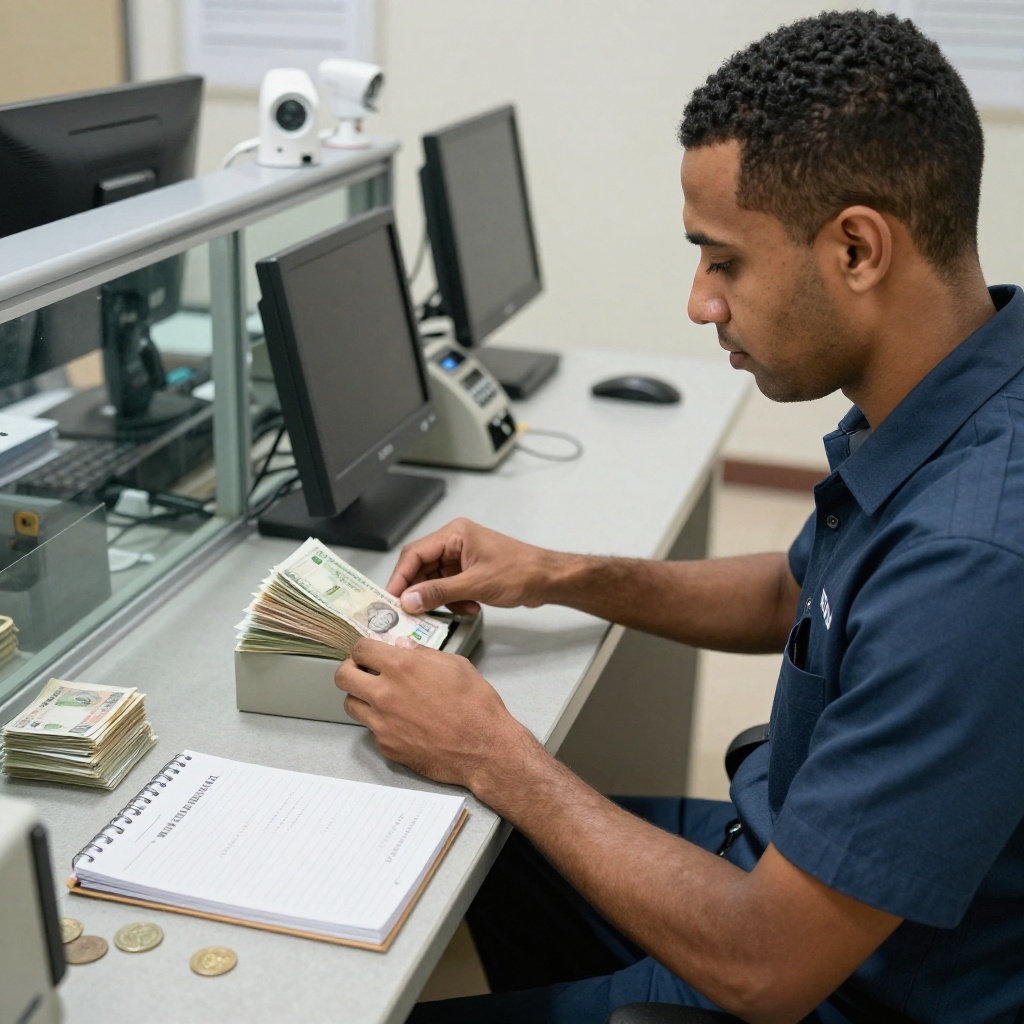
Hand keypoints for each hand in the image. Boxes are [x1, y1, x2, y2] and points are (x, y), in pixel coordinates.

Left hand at [336, 636, 533, 789]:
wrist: (485, 749)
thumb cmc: (476, 707)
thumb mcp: (456, 666)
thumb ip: (423, 654)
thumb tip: (403, 647)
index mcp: (402, 667)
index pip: (361, 649)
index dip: (363, 648)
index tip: (367, 652)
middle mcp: (385, 694)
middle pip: (343, 676)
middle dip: (350, 670)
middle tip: (362, 671)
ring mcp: (382, 723)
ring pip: (350, 704)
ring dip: (360, 697)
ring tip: (379, 697)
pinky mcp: (386, 746)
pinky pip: (370, 729)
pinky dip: (379, 723)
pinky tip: (398, 721)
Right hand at [386, 517, 552, 614]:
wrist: (547, 580)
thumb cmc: (521, 571)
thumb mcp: (476, 585)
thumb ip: (440, 592)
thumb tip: (410, 599)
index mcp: (455, 534)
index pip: (415, 553)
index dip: (400, 577)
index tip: (391, 598)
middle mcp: (455, 542)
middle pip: (421, 567)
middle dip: (420, 591)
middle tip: (411, 612)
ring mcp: (462, 557)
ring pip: (434, 580)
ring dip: (440, 599)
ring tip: (454, 609)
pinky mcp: (469, 571)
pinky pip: (448, 587)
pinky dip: (453, 601)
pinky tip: (469, 608)